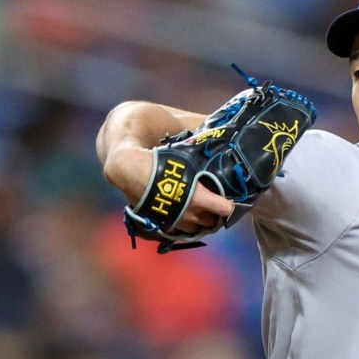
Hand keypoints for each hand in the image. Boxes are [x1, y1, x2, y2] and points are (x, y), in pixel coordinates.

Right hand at [103, 145, 234, 230]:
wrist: (127, 168)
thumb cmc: (158, 157)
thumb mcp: (183, 148)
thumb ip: (202, 142)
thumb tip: (218, 127)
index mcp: (198, 197)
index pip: (225, 209)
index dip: (230, 205)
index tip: (232, 200)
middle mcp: (189, 213)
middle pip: (212, 221)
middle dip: (215, 213)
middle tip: (216, 201)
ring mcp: (176, 222)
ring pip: (197, 228)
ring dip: (200, 220)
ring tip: (201, 209)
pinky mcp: (163, 224)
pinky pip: (181, 231)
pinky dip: (185, 225)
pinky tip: (185, 214)